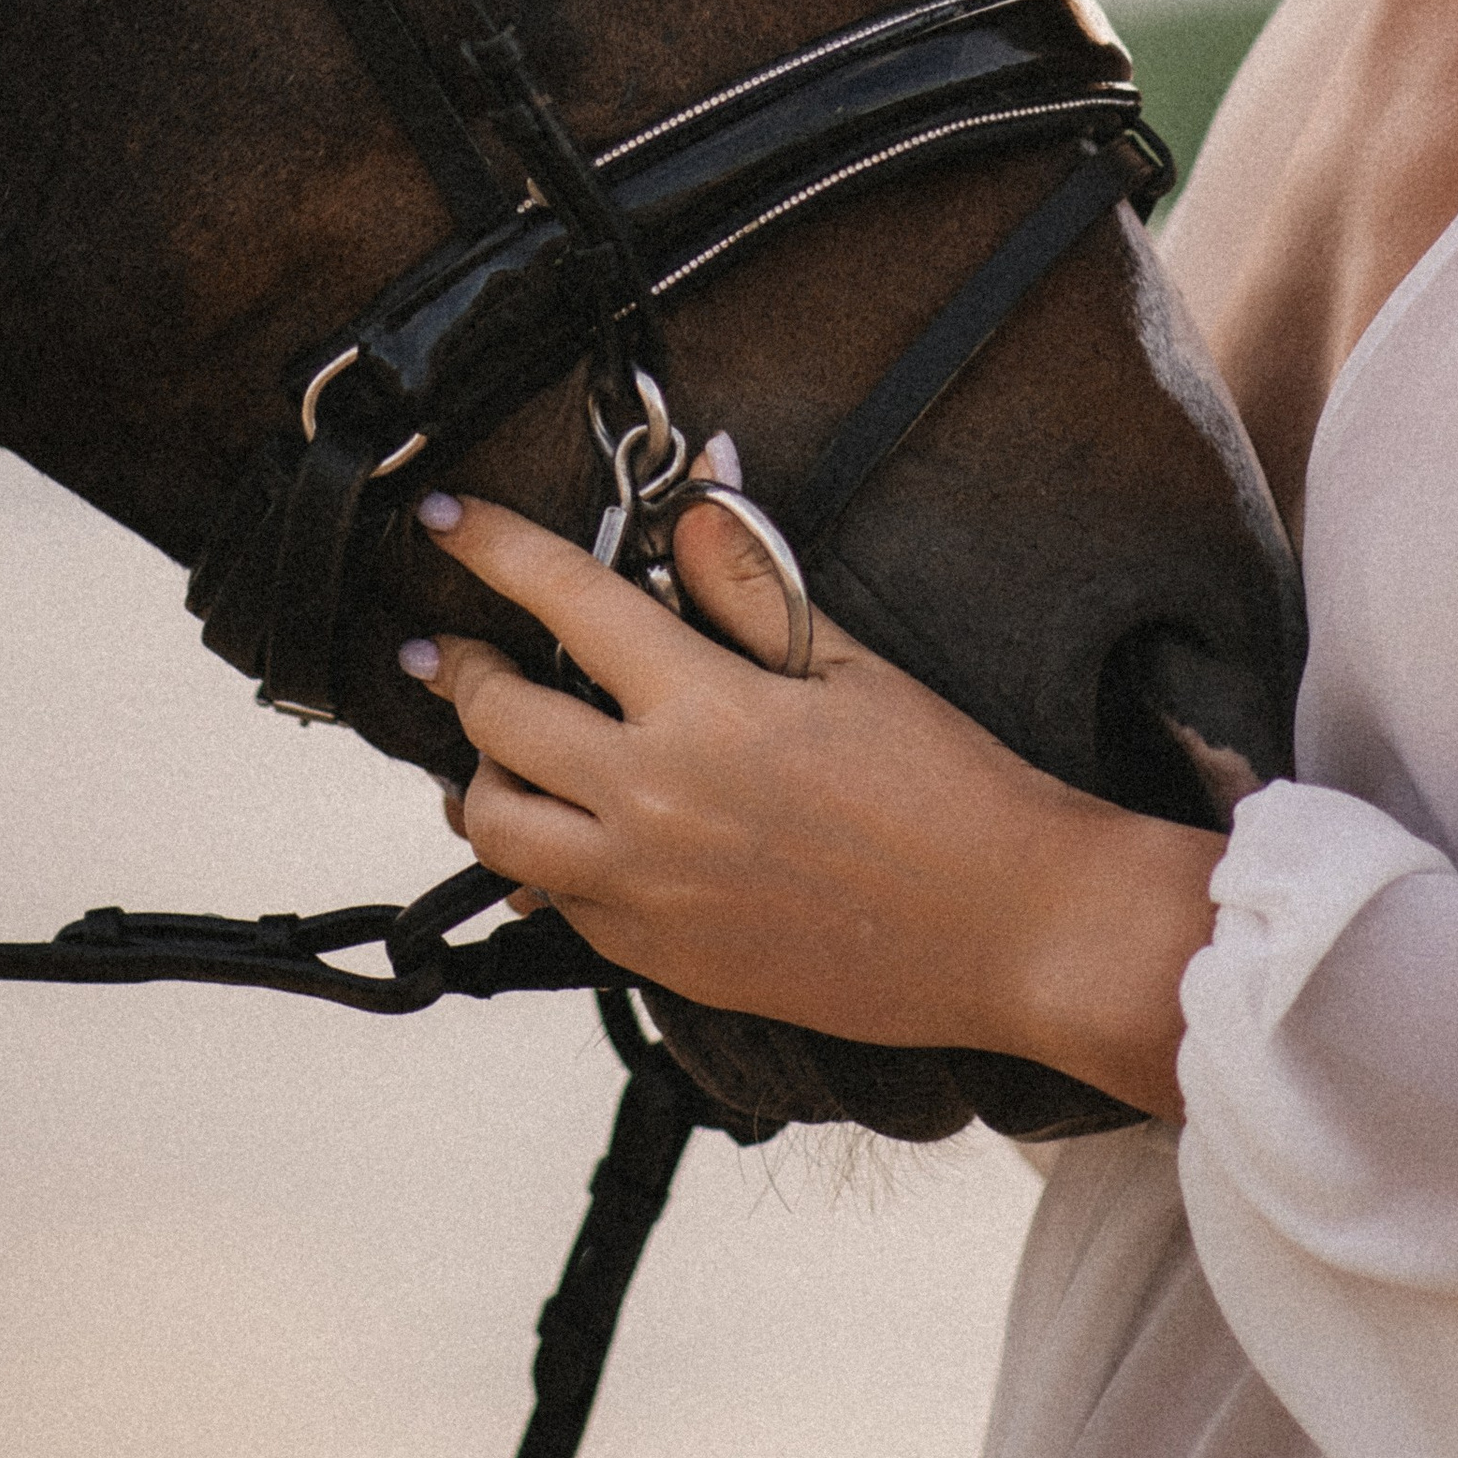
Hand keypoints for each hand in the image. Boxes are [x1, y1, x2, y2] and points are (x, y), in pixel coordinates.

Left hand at [400, 487, 1221, 1118]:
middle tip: (450, 647)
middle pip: (498, 719)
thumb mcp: (849, 665)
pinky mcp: (662, 961)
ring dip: (478, 775)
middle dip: (459, 668)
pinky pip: (555, 903)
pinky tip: (562, 832)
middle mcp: (655, 801)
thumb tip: (698, 496)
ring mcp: (649, 892)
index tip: (446, 519)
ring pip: (496, 827)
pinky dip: (537, 859)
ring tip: (490, 749)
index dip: (491, 546)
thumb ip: (748, 585)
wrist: (1012, 930)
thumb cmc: (947, 791)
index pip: (563, 598)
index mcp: (705, 708)